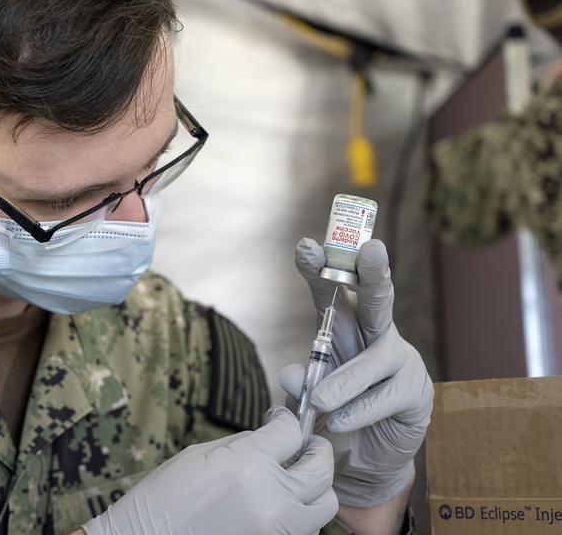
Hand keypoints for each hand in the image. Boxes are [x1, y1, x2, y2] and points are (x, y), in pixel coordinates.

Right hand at [83, 407, 337, 534]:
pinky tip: (283, 503)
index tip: (280, 419)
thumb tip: (270, 438)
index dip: (286, 420)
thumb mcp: (200, 455)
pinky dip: (303, 512)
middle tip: (304, 444)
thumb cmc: (163, 498)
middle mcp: (269, 497)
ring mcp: (276, 528)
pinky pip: (308, 527)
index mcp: (245, 464)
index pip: (291, 432)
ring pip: (325, 503)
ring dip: (316, 486)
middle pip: (321, 466)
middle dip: (315, 449)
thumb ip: (243, 445)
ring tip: (299, 478)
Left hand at [279, 238, 432, 506]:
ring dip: (344, 381)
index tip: (305, 246)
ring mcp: (400, 360)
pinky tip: (338, 423)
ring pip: (375, 358)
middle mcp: (375, 334)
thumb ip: (299, 383)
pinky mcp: (416, 392)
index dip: (320, 269)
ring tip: (319, 402)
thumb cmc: (332, 415)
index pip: (330, 292)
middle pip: (376, 299)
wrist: (363, 461)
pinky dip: (357, 412)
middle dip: (373, 272)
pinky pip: (384, 397)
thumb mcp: (306, 397)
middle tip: (371, 248)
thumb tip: (291, 373)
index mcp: (343, 326)